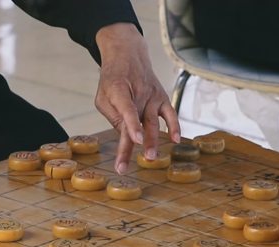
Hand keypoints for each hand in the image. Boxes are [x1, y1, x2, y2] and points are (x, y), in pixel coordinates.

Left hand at [95, 23, 180, 173]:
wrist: (128, 56)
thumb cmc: (112, 80)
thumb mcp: (102, 97)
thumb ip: (114, 117)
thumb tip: (128, 137)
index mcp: (119, 91)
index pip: (127, 110)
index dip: (131, 125)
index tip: (135, 140)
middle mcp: (138, 93)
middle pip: (140, 121)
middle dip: (141, 142)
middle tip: (142, 159)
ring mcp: (152, 96)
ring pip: (154, 121)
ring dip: (154, 140)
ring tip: (151, 157)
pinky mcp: (162, 97)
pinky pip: (170, 113)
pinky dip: (174, 126)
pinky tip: (175, 140)